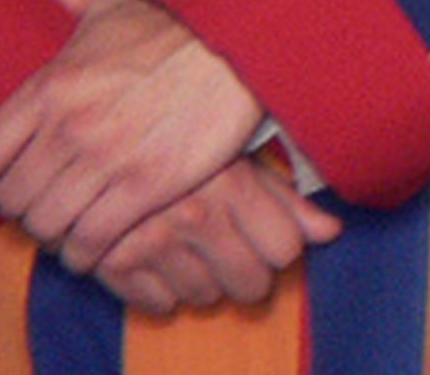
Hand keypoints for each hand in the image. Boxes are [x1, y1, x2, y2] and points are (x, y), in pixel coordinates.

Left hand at [0, 0, 270, 276]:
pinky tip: (95, 243)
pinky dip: (88, 252)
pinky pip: (94, 240)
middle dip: (22, 210)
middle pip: (15, 199)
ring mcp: (107, 160)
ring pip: (49, 225)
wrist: (241, 44)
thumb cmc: (171, 26)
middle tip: (39, 205)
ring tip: (67, 226)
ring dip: (54, 233)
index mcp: (50, 86)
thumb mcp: (105, 2)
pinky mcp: (146, 186)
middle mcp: (69, 127)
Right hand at [90, 149, 341, 315]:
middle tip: (235, 251)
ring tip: (194, 248)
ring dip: (205, 280)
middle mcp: (194, 215)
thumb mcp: (237, 152)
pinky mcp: (111, 260)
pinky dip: (161, 291)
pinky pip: (155, 303)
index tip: (268, 237)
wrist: (99, 127)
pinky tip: (162, 260)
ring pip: (204, 295)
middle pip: (250, 283)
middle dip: (249, 273)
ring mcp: (151, 240)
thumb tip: (330, 232)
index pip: (285, 250)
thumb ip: (284, 196)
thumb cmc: (181, 134)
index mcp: (231, 184)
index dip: (280, 246)